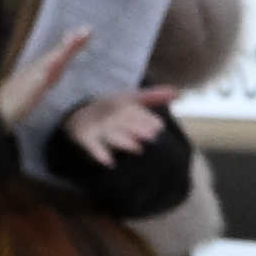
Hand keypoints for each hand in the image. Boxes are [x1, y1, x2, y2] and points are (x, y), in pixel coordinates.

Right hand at [57, 90, 171, 166]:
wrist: (77, 114)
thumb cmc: (113, 109)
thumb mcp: (131, 99)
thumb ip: (153, 96)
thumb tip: (178, 92)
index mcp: (120, 102)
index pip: (133, 109)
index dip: (146, 118)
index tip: (159, 127)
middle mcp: (108, 114)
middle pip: (123, 121)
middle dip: (138, 128)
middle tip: (152, 136)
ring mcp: (97, 126)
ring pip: (111, 134)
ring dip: (123, 141)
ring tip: (137, 148)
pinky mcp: (85, 138)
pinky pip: (91, 146)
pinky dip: (98, 153)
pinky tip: (109, 163)